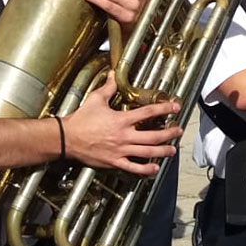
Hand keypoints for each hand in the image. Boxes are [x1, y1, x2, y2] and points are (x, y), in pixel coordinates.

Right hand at [61, 73, 181, 175]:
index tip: (174, 107)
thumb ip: (108, 87)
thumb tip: (112, 75)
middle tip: (178, 131)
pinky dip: (145, 170)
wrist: (67, 138)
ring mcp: (120, 150)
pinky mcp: (114, 162)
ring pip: (146, 152)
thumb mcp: (96, 100)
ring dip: (162, 151)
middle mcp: (124, 136)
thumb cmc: (80, 120)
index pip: (148, 112)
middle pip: (152, 135)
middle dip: (169, 133)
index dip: (164, 109)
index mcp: (121, 119)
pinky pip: (132, 168)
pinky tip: (154, 168)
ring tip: (172, 150)